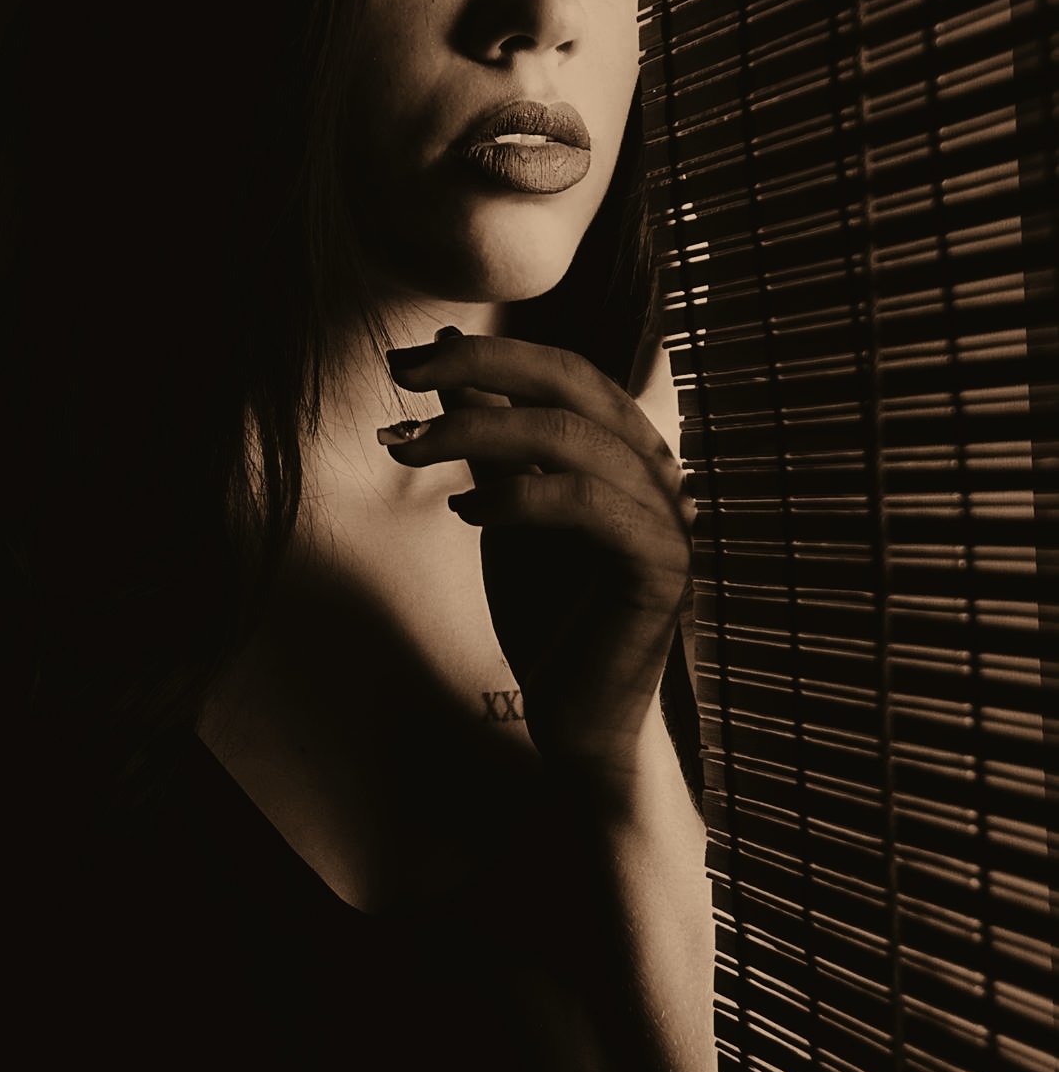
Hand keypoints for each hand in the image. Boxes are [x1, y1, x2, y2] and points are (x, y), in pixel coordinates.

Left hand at [380, 331, 694, 782]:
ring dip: (477, 433)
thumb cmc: (544, 611)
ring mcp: (667, 517)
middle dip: (482, 367)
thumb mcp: (500, 505)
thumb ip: (488, 434)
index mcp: (626, 448)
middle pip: (575, 383)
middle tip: (404, 374)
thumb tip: (451, 355)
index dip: (487, 353)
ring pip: (572, 439)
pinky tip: (467, 514)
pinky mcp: (660, 567)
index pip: (564, 370)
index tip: (407, 358)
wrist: (577, 718)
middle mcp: (657, 471)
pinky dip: (519, 498)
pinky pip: (586, 506)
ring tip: (412, 449)